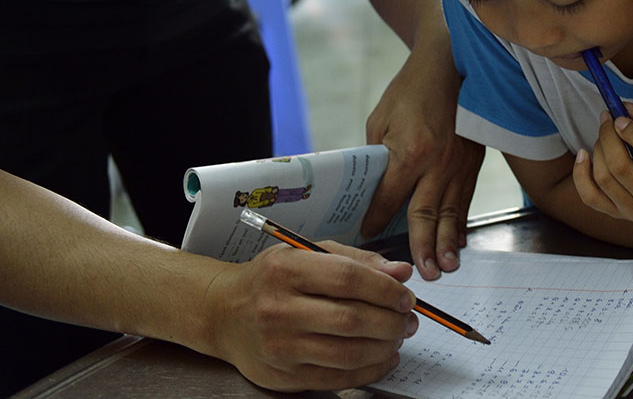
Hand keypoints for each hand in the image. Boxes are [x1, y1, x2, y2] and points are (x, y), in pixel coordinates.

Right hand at [203, 241, 418, 391]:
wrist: (223, 312)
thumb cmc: (271, 278)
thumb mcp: (308, 253)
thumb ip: (358, 260)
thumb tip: (401, 273)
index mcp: (287, 270)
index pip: (349, 279)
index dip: (386, 289)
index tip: (406, 296)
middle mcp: (279, 309)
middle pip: (351, 320)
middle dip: (392, 322)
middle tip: (409, 320)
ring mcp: (279, 347)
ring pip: (347, 353)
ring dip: (384, 347)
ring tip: (397, 337)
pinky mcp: (283, 377)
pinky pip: (336, 379)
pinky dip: (369, 371)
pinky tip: (383, 358)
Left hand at [364, 51, 483, 279]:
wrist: (452, 63)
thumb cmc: (411, 89)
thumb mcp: (381, 119)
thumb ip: (378, 156)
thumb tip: (374, 188)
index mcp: (410, 152)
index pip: (389, 199)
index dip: (375, 220)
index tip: (366, 235)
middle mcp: (438, 163)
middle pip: (427, 215)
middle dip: (423, 247)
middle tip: (423, 276)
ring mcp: (460, 163)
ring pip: (452, 213)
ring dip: (448, 244)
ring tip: (445, 268)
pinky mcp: (475, 161)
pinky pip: (466, 199)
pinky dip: (462, 223)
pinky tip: (460, 242)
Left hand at [571, 102, 632, 220]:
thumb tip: (625, 110)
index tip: (620, 117)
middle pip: (621, 167)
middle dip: (608, 137)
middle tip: (606, 117)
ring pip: (604, 178)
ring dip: (598, 149)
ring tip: (605, 135)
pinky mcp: (616, 213)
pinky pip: (589, 196)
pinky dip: (580, 173)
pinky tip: (584, 154)